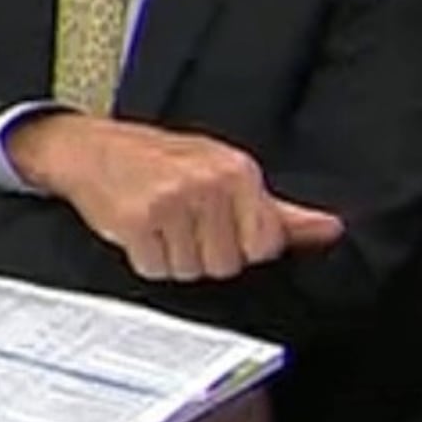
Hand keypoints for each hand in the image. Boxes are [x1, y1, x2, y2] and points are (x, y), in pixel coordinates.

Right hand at [3, 112, 342, 281]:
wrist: (90, 149)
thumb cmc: (160, 161)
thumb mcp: (225, 174)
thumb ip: (280, 211)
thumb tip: (331, 230)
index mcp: (238, 171)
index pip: (264, 246)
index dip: (239, 246)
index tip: (217, 226)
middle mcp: (208, 184)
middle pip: (226, 265)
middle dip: (202, 254)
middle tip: (182, 224)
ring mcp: (172, 202)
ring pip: (191, 271)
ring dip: (172, 258)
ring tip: (160, 226)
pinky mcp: (137, 221)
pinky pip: (155, 269)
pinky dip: (145, 258)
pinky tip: (139, 231)